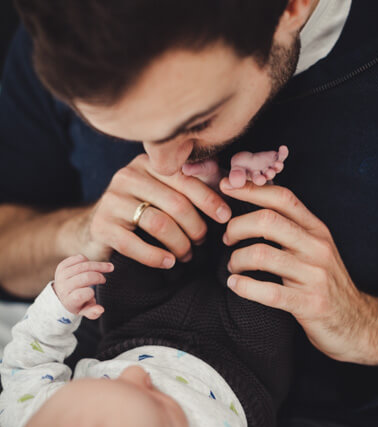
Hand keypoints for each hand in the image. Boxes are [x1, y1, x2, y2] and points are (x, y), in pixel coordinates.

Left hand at [53, 254, 113, 318]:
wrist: (62, 293)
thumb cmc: (78, 302)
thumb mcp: (84, 310)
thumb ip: (92, 312)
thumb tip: (100, 309)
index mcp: (69, 300)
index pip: (82, 294)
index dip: (90, 292)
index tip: (93, 292)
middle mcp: (63, 287)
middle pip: (86, 277)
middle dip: (99, 277)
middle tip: (104, 280)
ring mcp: (62, 275)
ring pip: (84, 265)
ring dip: (99, 265)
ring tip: (108, 268)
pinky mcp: (62, 266)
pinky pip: (80, 258)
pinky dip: (88, 261)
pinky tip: (90, 266)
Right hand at [75, 154, 231, 267]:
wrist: (98, 230)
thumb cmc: (143, 211)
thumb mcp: (167, 192)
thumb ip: (196, 183)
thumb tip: (230, 180)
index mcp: (148, 163)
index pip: (186, 179)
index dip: (209, 199)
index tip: (225, 217)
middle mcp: (128, 176)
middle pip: (176, 203)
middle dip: (196, 227)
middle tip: (202, 242)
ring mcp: (112, 200)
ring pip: (159, 224)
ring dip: (180, 244)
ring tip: (187, 255)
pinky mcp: (101, 225)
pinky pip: (134, 244)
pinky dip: (156, 257)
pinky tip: (168, 263)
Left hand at [220, 180, 377, 364]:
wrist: (357, 323)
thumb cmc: (325, 282)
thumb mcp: (316, 248)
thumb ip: (292, 227)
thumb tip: (256, 202)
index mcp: (317, 230)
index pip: (283, 198)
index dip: (251, 190)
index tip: (226, 187)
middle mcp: (317, 247)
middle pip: (268, 221)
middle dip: (237, 227)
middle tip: (226, 239)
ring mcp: (315, 276)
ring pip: (262, 255)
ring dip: (236, 259)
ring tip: (232, 267)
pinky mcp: (310, 304)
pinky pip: (269, 292)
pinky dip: (244, 287)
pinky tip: (234, 285)